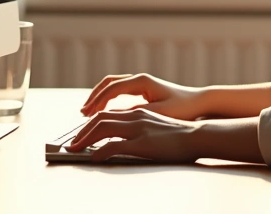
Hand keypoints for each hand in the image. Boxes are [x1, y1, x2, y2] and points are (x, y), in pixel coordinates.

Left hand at [65, 107, 199, 162]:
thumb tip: (123, 138)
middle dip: (82, 131)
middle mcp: (136, 116)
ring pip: (103, 128)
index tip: (81, 133)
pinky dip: (100, 151)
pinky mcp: (143, 143)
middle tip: (72, 144)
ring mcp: (139, 129)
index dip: (90, 123)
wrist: (198, 136)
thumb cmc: (180, 136)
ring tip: (76, 149)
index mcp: (139, 112)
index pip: (107, 113)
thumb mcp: (156, 126)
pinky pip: (114, 146)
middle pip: (100, 119)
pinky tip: (95, 158)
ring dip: (85, 139)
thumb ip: (139, 127)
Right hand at [80, 73, 207, 120]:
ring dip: (99, 97)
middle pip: (108, 83)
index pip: (112, 89)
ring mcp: (141, 83)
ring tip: (88, 112)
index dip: (97, 101)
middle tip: (83, 113)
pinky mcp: (143, 90)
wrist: (200, 103)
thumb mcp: (158, 113)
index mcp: (142, 82)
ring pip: (113, 86)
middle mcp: (140, 79)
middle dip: (94, 97)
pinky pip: (119, 92)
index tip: (87, 114)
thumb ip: (135, 113)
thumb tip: (113, 116)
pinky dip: (108, 99)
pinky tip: (104, 111)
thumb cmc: (183, 109)